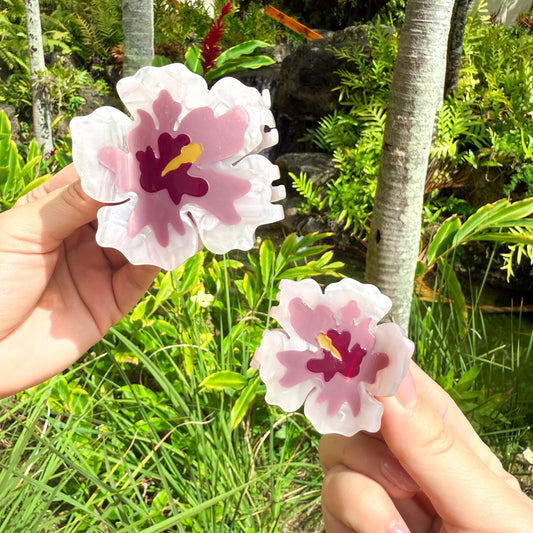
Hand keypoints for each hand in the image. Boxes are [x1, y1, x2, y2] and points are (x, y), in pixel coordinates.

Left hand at [0, 164, 159, 396]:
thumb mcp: (24, 233)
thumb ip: (72, 203)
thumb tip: (115, 170)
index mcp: (53, 213)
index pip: (94, 182)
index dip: (121, 168)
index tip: (150, 153)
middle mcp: (79, 239)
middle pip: (121, 211)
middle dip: (147, 197)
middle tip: (177, 181)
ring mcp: (96, 271)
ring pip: (136, 243)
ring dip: (157, 228)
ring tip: (183, 209)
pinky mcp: (109, 303)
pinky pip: (139, 279)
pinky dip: (157, 262)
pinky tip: (171, 246)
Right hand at [320, 362, 532, 532]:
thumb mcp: (489, 512)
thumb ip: (438, 448)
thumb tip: (387, 379)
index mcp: (444, 439)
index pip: (403, 382)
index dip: (375, 368)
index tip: (354, 367)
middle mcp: (403, 459)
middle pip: (353, 416)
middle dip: (367, 449)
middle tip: (403, 488)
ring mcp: (374, 492)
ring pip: (332, 458)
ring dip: (360, 497)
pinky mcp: (350, 526)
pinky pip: (326, 504)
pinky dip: (350, 523)